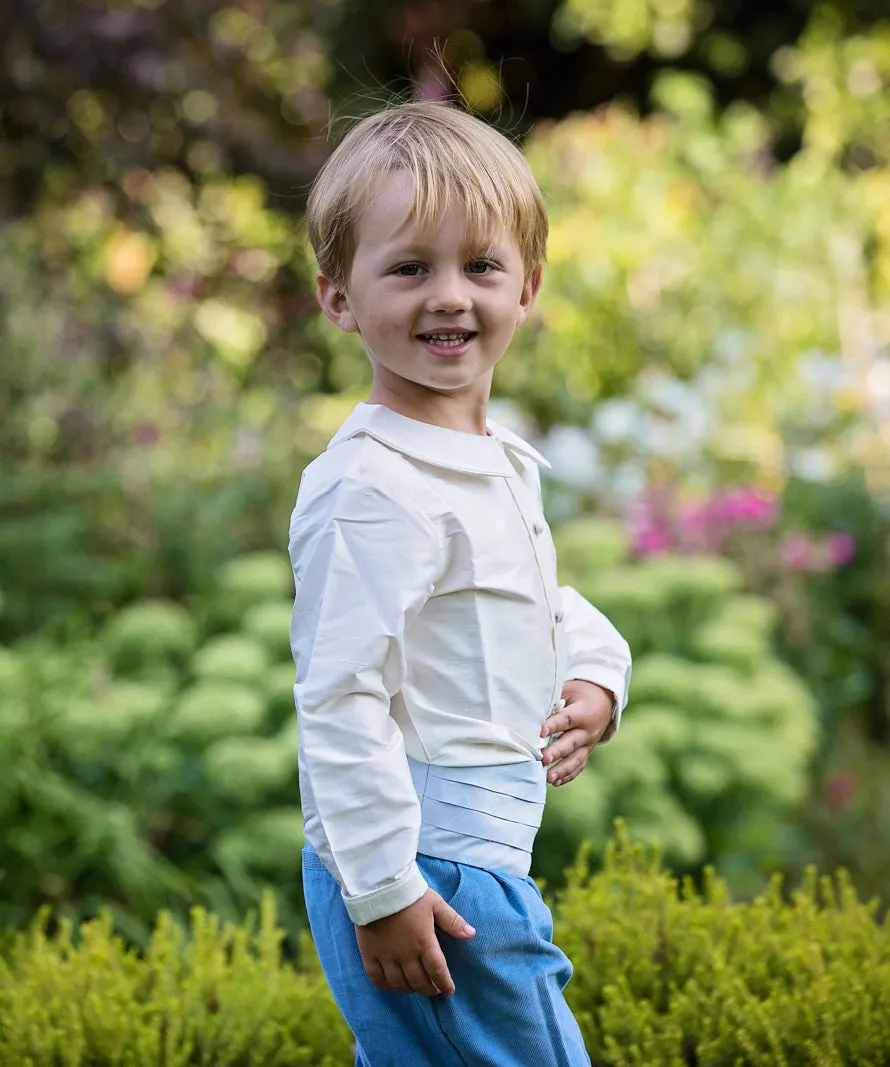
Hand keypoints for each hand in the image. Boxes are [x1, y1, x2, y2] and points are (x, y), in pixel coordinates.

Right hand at [355, 888, 475, 996]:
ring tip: (416, 987)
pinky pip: (377, 979)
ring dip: (410, 989)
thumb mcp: (436, 904)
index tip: (449, 990)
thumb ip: (453, 921)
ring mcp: (387, 957)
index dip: (445, 984)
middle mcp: (406, 955)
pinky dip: (387, 987)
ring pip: (399, 984)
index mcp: (424, 942)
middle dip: (429, 989)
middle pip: (419, 982)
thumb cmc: (410, 895)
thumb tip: (471, 934)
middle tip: (434, 989)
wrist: (378, 887)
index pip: (438, 972)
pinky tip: (393, 985)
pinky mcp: (369, 955)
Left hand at [540, 679, 614, 785]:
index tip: (540, 733)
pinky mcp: (586, 752)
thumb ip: (554, 701)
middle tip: (543, 759)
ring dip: (562, 769)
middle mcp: (587, 730)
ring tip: (548, 778)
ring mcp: (588, 743)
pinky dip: (568, 775)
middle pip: (571, 742)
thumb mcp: (569, 690)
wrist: (603, 699)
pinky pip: (579, 765)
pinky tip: (555, 782)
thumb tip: (532, 710)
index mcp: (582, 712)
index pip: (566, 720)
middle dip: (557, 752)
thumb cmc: (579, 693)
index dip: (553, 726)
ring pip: (576, 758)